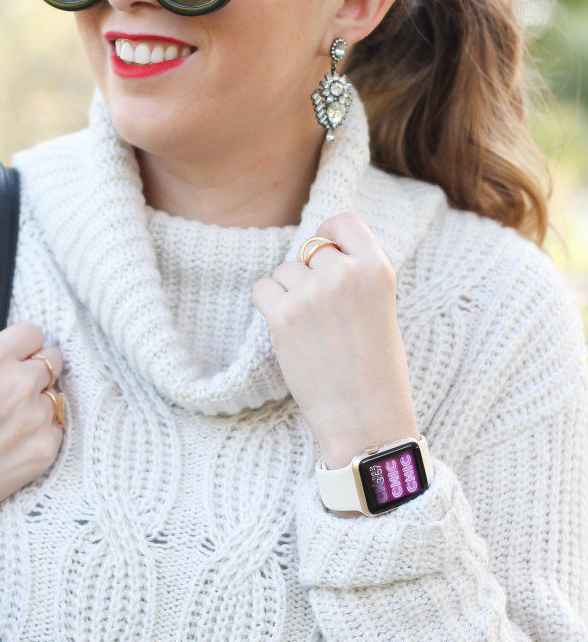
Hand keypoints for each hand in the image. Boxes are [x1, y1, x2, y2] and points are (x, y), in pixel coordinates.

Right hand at [0, 322, 65, 527]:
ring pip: (54, 394)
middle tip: (13, 386)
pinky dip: (41, 430)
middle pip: (53, 359)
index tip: (16, 354)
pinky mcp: (45, 449)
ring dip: (38, 401)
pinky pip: (56, 427)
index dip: (23, 343)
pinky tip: (13, 440)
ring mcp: (35, 419)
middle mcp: (19, 385)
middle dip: (36, 368)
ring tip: (8, 419)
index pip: (33, 332)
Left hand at [251, 212, 419, 467]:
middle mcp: (345, 273)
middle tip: (322, 315)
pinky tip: (289, 333)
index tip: (327, 258)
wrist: (366, 420)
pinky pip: (262, 290)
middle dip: (309, 276)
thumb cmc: (375, 369)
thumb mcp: (379, 307)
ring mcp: (313, 293)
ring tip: (311, 331)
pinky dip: (269, 308)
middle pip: (309, 250)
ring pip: (284, 271)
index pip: (342, 222)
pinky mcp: (284, 316)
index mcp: (377, 268)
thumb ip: (353, 274)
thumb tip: (314, 250)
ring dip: (288, 294)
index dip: (329, 236)